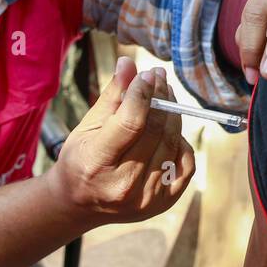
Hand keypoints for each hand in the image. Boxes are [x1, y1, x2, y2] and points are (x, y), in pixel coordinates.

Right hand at [49, 56, 195, 223]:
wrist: (80, 203)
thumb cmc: (81, 159)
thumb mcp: (87, 126)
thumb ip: (112, 96)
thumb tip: (129, 62)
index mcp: (96, 165)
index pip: (130, 123)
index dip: (143, 94)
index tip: (147, 74)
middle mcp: (123, 185)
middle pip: (155, 131)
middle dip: (160, 98)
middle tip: (159, 77)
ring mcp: (147, 197)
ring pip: (173, 143)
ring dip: (172, 113)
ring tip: (165, 94)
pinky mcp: (165, 202)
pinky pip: (186, 162)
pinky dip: (181, 141)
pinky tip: (169, 128)